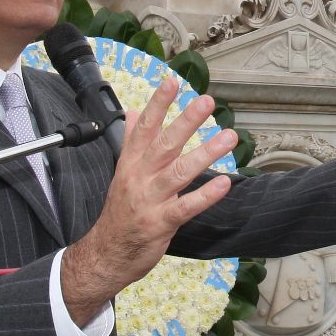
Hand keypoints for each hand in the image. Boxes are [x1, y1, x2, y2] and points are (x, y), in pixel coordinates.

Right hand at [60, 76, 235, 323]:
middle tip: (207, 101)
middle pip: (164, 144)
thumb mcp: (122, 172)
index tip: (172, 82)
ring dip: (206, 153)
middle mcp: (139, 177)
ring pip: (179, 172)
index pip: (143, 128)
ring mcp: (150, 200)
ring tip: (229, 137)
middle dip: (186, 121)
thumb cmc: (120, 211)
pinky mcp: (161, 223)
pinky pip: (186, 207)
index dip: (157, 104)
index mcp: (130, 163)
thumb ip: (131, 142)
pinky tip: (225, 183)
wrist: (106, 253)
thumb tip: (132, 112)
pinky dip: (205, 195)